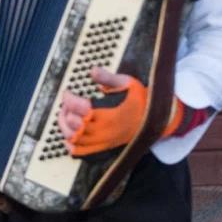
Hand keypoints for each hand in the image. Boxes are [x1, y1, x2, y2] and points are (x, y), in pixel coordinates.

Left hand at [61, 68, 180, 156]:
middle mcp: (104, 130)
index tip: (67, 93)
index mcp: (109, 115)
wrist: (157, 119)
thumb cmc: (142, 100)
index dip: (69, 100)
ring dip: (65, 127)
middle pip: (74, 125)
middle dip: (65, 112)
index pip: (80, 109)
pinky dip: (70, 144)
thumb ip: (109, 78)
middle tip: (66, 103)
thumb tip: (93, 70)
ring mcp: (103, 141)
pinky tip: (69, 134)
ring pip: (74, 139)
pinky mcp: (104, 147)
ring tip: (65, 116)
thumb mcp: (129, 84)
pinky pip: (80, 151)